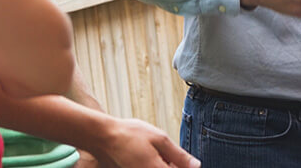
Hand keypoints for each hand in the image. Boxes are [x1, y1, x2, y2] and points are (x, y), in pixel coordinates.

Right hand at [80, 117, 200, 167]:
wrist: (103, 137)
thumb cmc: (130, 135)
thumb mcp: (159, 139)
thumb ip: (179, 155)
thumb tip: (197, 166)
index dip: (185, 166)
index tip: (178, 157)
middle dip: (173, 164)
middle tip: (166, 153)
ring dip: (164, 165)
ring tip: (157, 153)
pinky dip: (154, 165)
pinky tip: (149, 157)